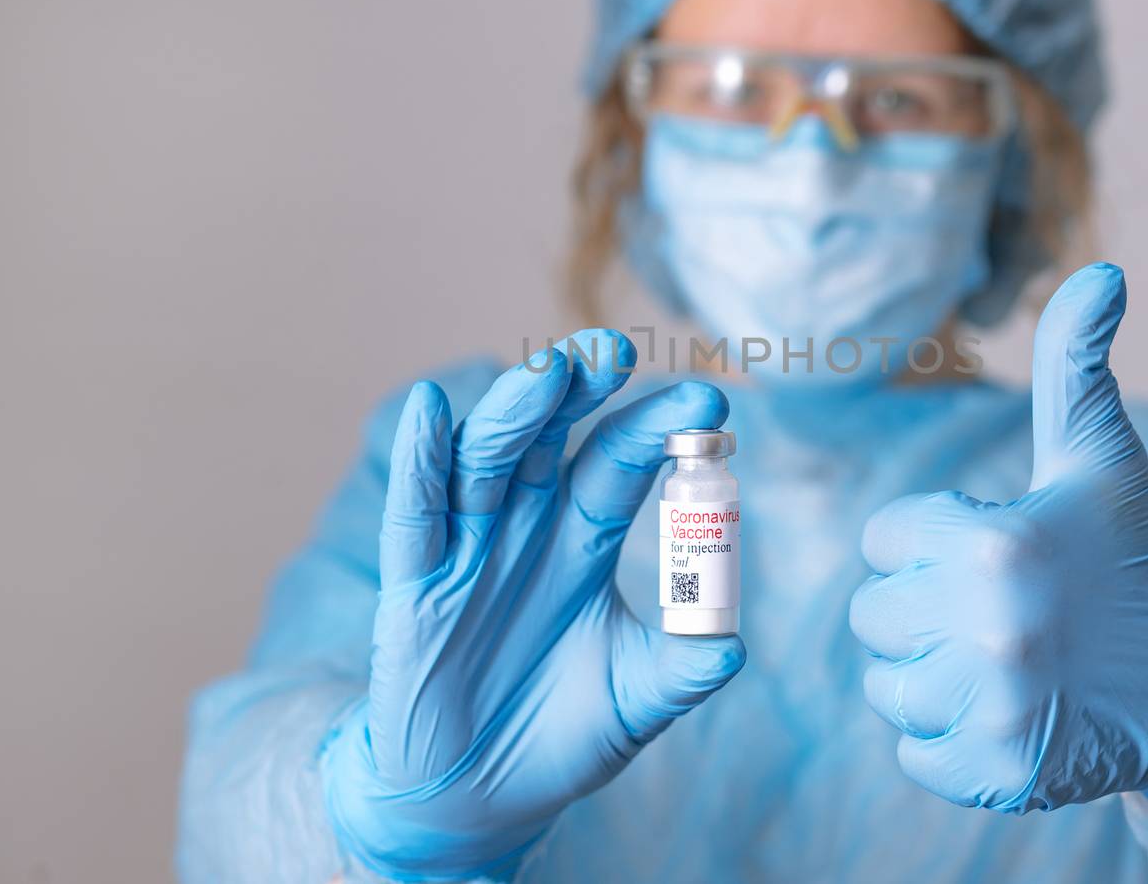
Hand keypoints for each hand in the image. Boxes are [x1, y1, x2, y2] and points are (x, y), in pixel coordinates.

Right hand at [322, 331, 745, 878]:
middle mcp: (525, 526)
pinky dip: (420, 462)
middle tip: (617, 349)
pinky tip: (433, 411)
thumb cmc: (558, 734)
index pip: (621, 463)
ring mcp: (467, 549)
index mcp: (582, 540)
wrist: (474, 799)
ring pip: (487, 461)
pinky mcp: (415, 587)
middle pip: (553, 437)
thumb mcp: (632, 703)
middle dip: (581, 388)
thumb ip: (677, 670)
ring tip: (548, 372)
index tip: (710, 405)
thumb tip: (732, 648)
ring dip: (516, 413)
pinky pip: (416, 515)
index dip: (659, 431)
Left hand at [848, 264, 1147, 813]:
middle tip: (999, 606)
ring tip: (1003, 656)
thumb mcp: (1100, 453)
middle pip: (873, 615)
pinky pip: (913, 754)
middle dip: (923, 605)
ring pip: (888, 686)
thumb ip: (1077, 362)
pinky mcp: (997, 773)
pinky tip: (1007, 707)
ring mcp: (992, 708)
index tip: (990, 549)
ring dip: (930, 673)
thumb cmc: (1132, 548)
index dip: (931, 540)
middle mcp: (987, 629)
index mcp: (994, 543)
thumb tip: (1101, 271)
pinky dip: (947, 737)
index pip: (883, 541)